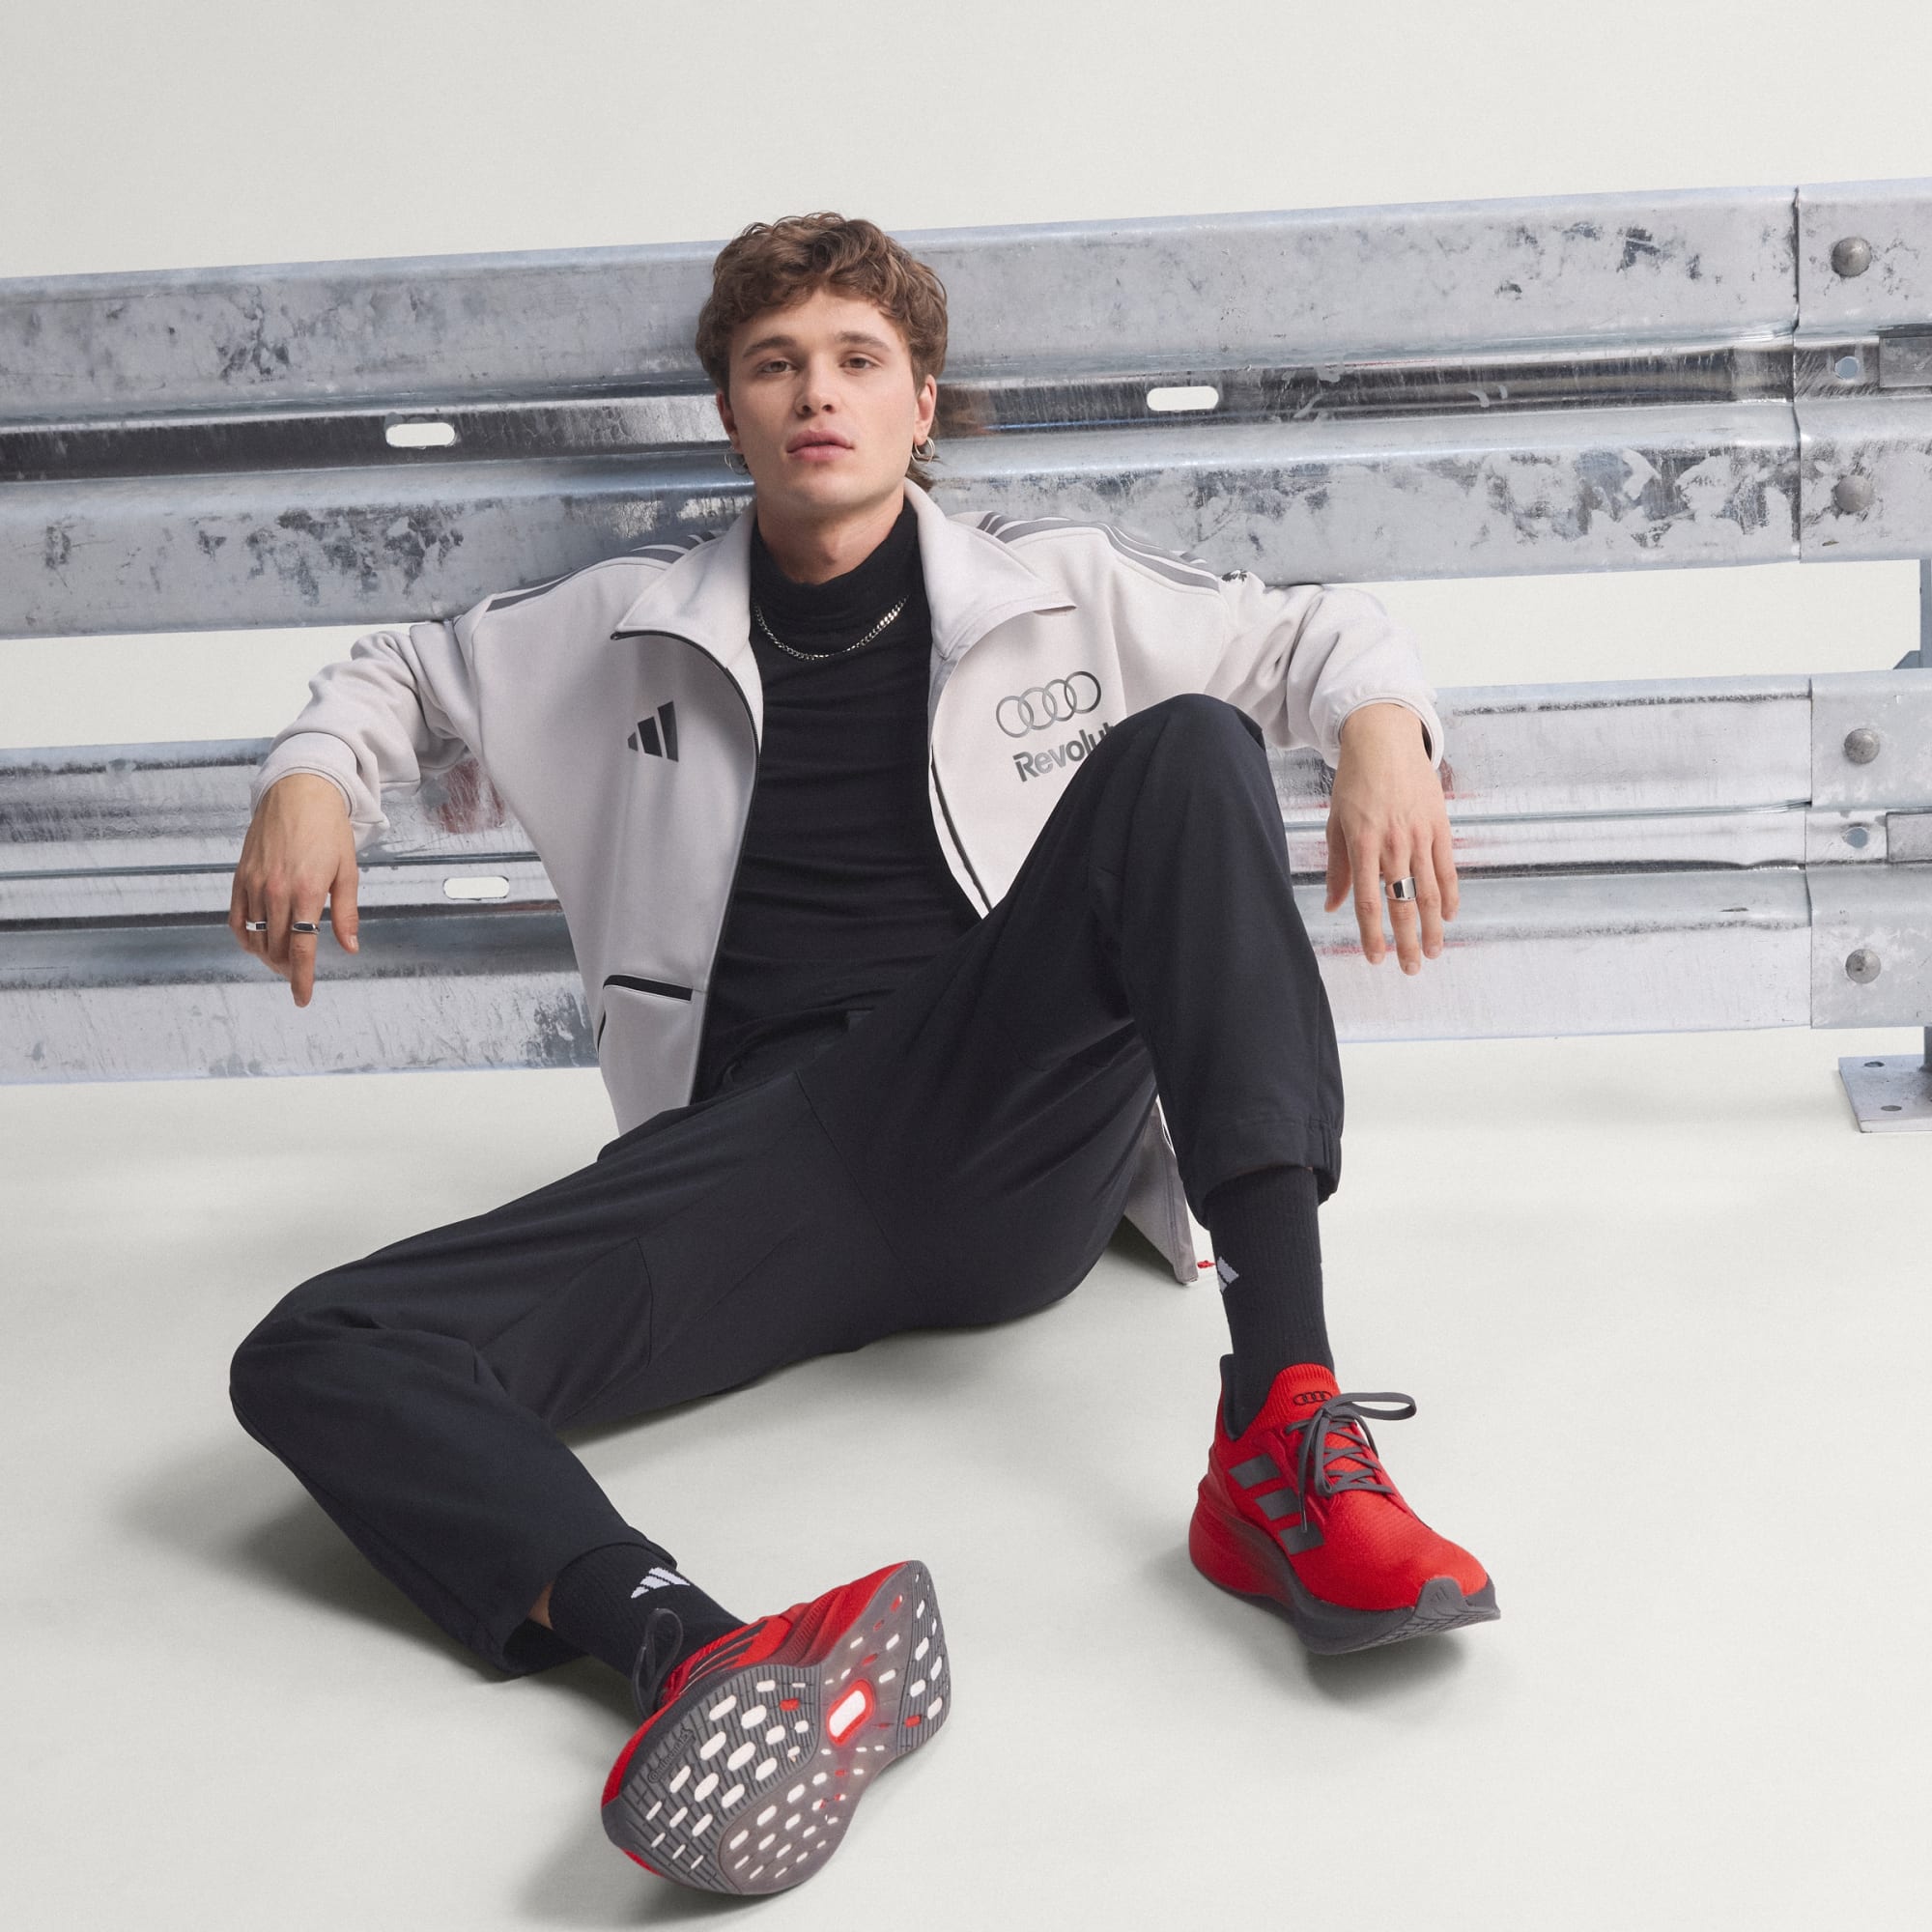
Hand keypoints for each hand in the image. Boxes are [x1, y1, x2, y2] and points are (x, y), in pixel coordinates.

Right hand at [228, 772, 360, 1006]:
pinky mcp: (240, 877)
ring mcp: (254, 884)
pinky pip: (236, 918)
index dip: (301, 978)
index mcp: (306, 891)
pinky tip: (258, 942)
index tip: (302, 998)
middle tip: (298, 974)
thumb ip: (345, 913)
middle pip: (277, 948)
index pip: (302, 948)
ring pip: (256, 937)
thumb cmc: (328, 830)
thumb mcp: (347, 871)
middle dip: (288, 969)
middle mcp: (276, 891)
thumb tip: (349, 948)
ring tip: (283, 960)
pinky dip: (245, 937)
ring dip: (269, 955)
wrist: (298, 793)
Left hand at [1323, 704, 1457, 973]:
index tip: (1375, 959)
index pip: (1367, 901)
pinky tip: (1448, 916)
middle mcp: (1393, 844)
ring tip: (1433, 952)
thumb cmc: (1354, 783)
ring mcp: (1420, 835)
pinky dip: (1450, 893)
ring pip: (1428, 891)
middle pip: (1402, 903)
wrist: (1385, 740)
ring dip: (1432, 926)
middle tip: (1411, 969)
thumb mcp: (1336, 823)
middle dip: (1406, 941)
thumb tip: (1334, 907)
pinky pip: (1447, 867)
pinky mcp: (1440, 825)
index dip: (1372, 934)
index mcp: (1363, 844)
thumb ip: (1338, 867)